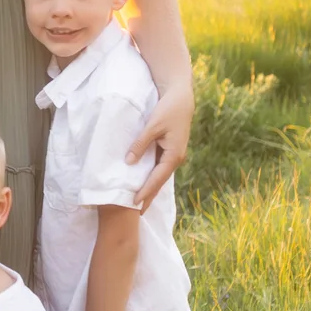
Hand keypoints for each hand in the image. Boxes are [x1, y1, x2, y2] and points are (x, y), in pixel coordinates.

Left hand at [125, 78, 192, 208]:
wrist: (181, 97)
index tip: (134, 203)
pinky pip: (159, 167)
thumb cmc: (168, 110)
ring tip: (139, 201)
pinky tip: (145, 181)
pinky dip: (152, 176)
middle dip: (149, 196)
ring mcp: (174, 155)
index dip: (145, 191)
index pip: (156, 178)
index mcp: (174, 155)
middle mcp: (176, 158)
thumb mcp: (153, 126)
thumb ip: (140, 144)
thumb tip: (129, 162)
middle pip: (159, 181)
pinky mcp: (170, 149)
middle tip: (137, 212)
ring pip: (159, 175)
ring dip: (150, 187)